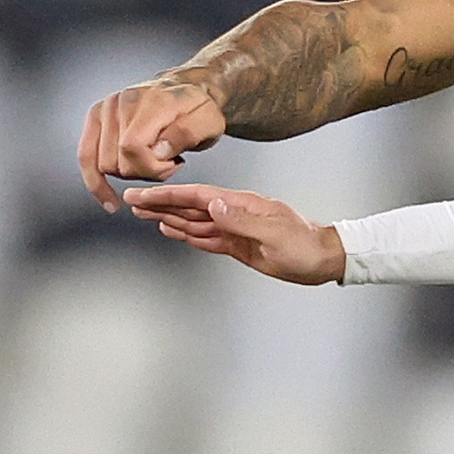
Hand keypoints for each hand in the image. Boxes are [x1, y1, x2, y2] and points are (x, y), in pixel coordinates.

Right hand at [79, 80, 226, 211]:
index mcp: (152, 100)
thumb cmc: (198, 109)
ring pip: (102, 164)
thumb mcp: (209, 123)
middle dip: (144, 173)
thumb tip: (157, 152)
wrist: (188, 91)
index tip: (173, 164)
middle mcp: (123, 101)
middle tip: (168, 161)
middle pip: (116, 160)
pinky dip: (95, 182)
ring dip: (130, 173)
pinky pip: (85, 157)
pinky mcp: (96, 117)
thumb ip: (186, 135)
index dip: (151, 167)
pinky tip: (108, 200)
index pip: (132, 146)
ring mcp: (106, 107)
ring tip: (154, 159)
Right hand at [123, 183, 345, 284]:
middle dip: (160, 202)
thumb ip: (241, 220)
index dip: (169, 194)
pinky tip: (170, 229)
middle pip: (190, 206)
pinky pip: (206, 237)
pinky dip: (185, 233)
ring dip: (167, 217)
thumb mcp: (274, 233)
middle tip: (130, 200)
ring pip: (193, 221)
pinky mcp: (237, 245)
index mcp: (243, 204)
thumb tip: (212, 205)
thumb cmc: (305, 245)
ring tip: (141, 213)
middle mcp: (235, 212)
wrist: (323, 259)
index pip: (198, 196)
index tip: (143, 194)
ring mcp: (235, 228)